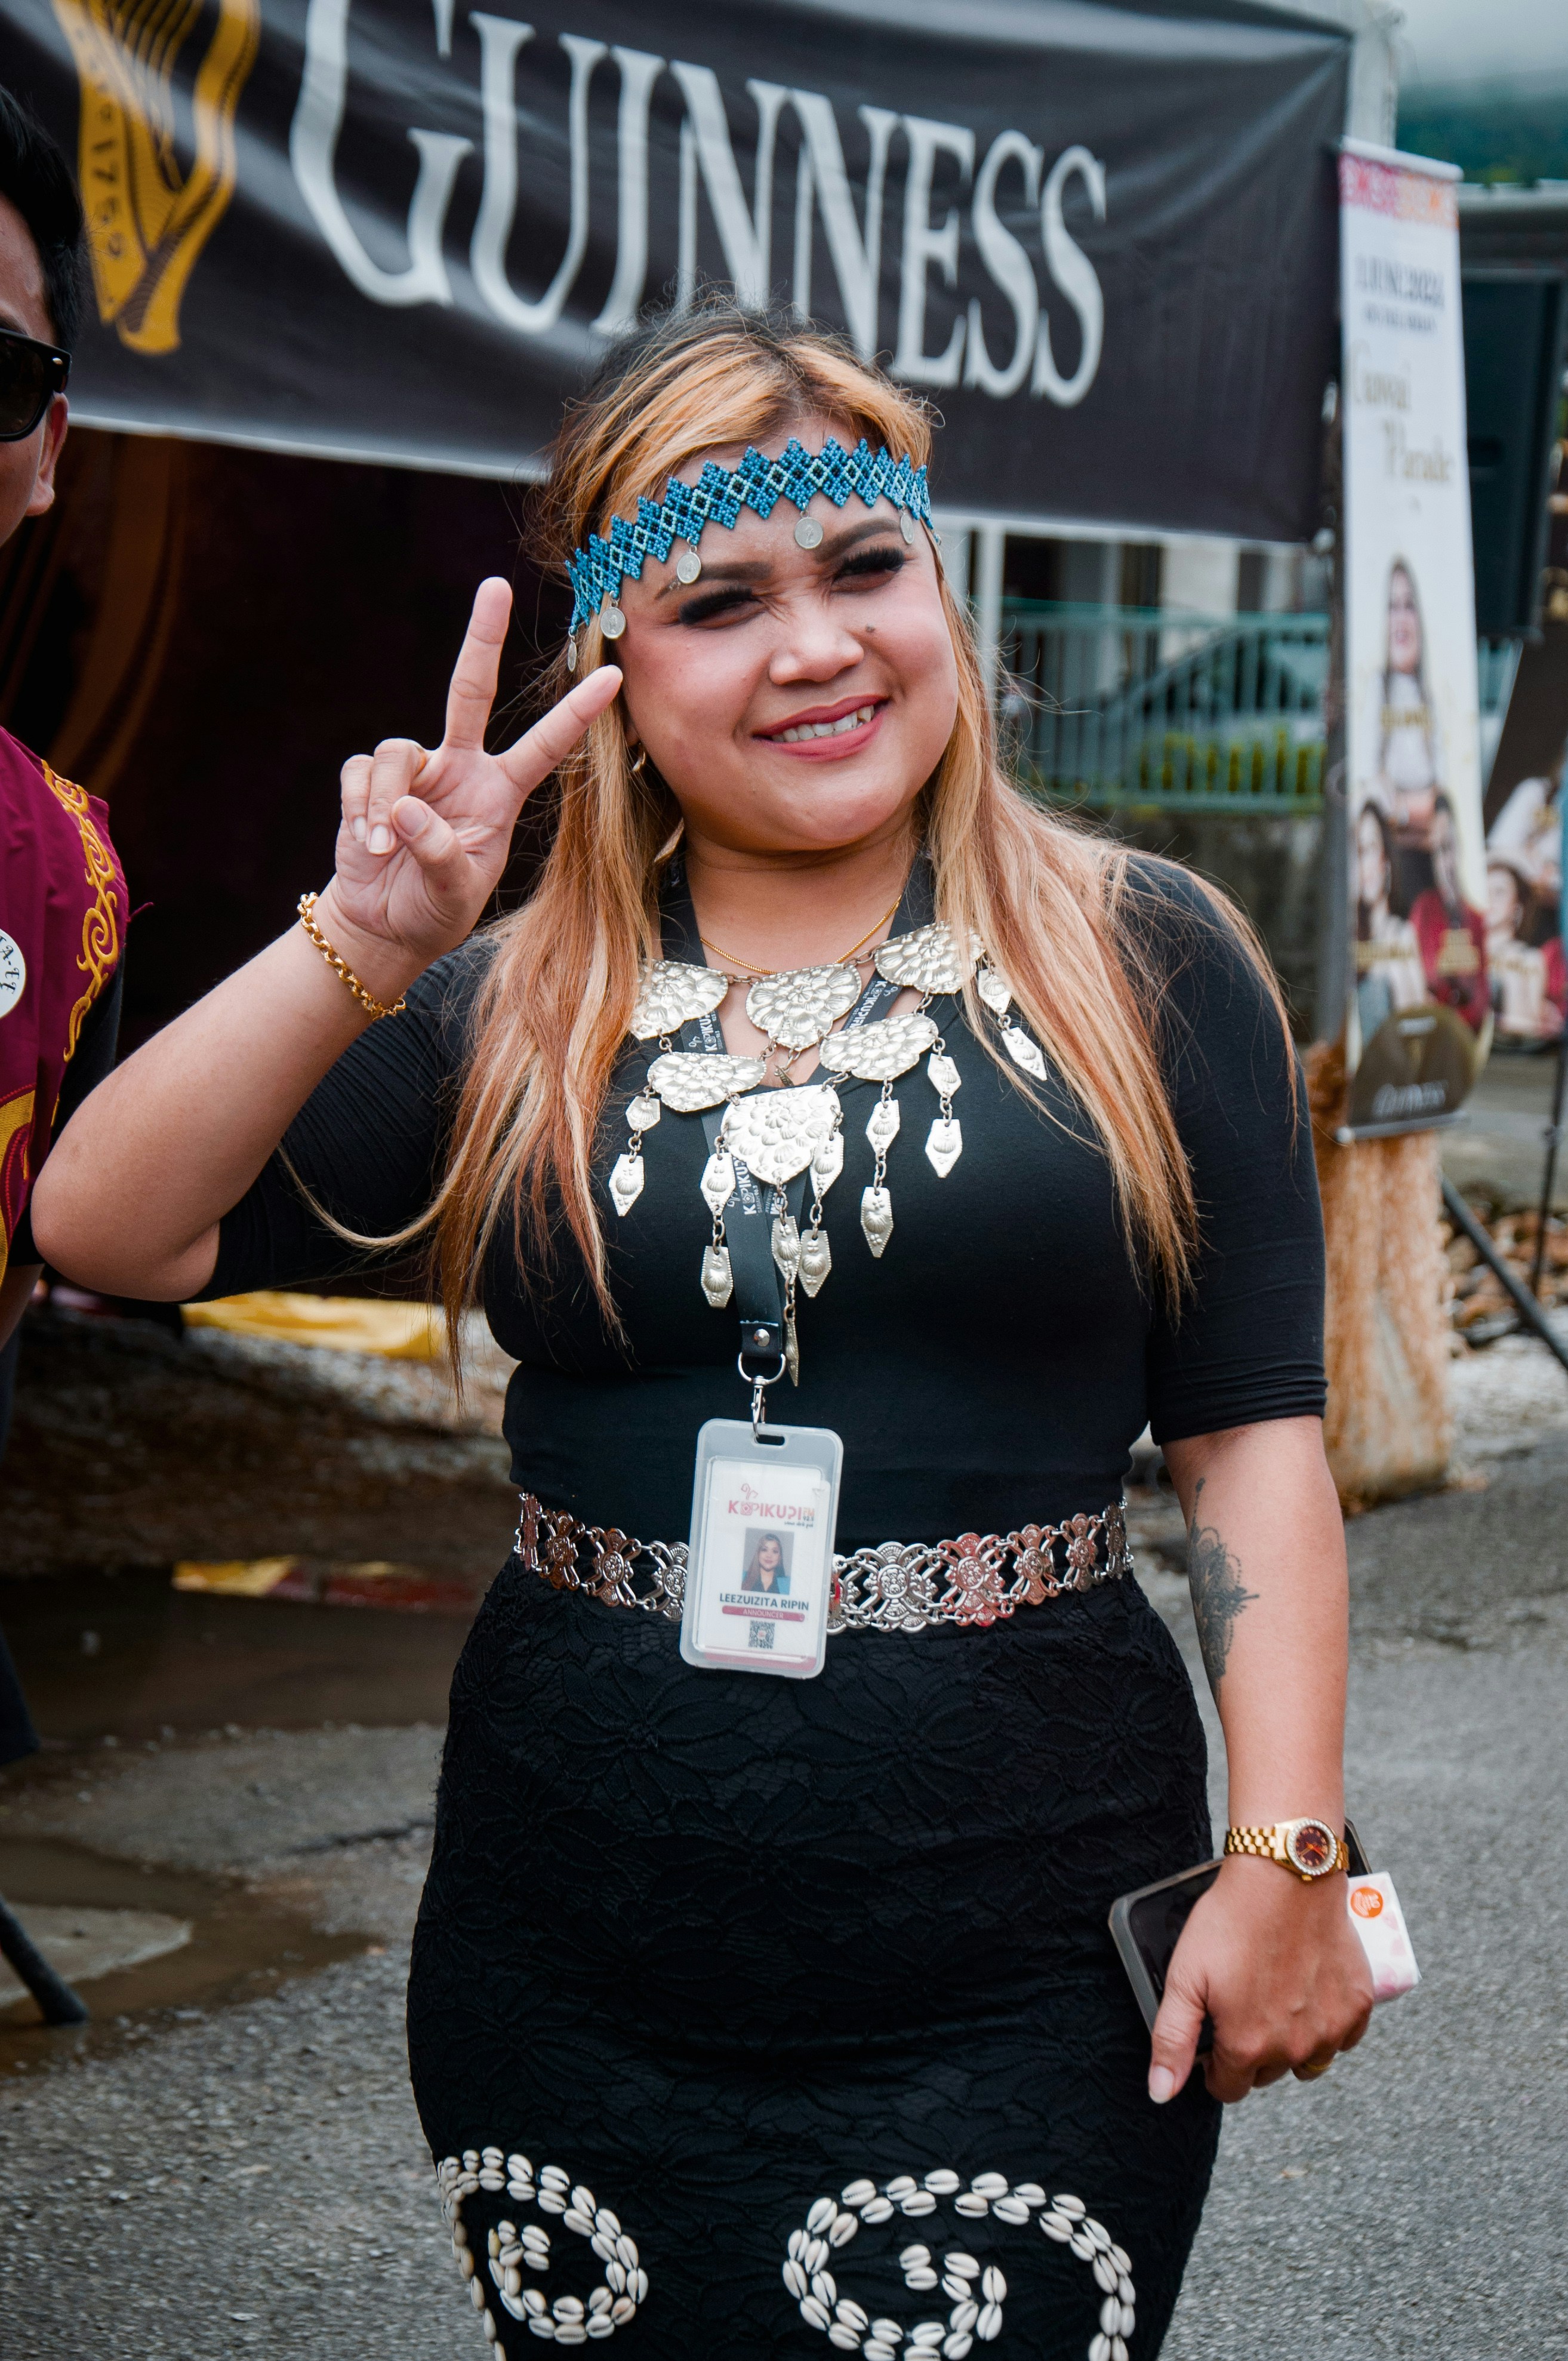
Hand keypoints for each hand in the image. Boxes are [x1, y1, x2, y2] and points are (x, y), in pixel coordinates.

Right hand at [319, 578, 620, 985]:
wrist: (385, 925)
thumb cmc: (434, 908)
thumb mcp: (454, 891)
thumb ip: (440, 853)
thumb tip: (407, 809)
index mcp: (500, 792)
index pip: (544, 746)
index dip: (576, 713)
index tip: (613, 675)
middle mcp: (460, 768)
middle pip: (470, 689)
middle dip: (482, 637)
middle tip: (495, 586)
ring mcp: (415, 770)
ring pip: (396, 752)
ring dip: (385, 801)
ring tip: (383, 847)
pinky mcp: (368, 780)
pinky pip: (360, 776)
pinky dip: (360, 810)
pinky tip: (366, 844)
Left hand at [1148, 1856, 1372, 2104]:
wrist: (1285, 1875)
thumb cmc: (1231, 1921)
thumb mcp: (1185, 1976)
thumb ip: (1172, 2040)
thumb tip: (1161, 2094)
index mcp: (1247, 2047)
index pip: (1228, 2088)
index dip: (1214, 2066)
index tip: (1215, 2036)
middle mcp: (1292, 2049)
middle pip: (1266, 2074)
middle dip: (1251, 2050)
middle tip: (1243, 2003)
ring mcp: (1330, 2029)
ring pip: (1307, 2061)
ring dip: (1291, 2043)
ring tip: (1276, 1999)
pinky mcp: (1357, 2006)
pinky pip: (1342, 2038)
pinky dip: (1327, 2025)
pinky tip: (1310, 1993)